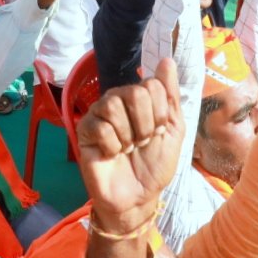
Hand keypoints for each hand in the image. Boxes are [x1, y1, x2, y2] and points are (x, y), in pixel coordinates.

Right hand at [76, 58, 184, 235]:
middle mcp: (118, 100)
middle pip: (134, 93)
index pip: (152, 84)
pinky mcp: (84, 130)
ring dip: (128, 135)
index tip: (159, 132)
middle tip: (142, 142)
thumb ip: (170, 97)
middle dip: (145, 124)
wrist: (137, 197)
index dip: (159, 113)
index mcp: (140, 97)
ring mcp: (99, 114)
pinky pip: (99, 126)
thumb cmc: (155, 164)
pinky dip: (112, 145)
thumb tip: (166, 60)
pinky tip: (112, 154)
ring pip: (113, 106)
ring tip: (127, 148)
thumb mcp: (173, 131)